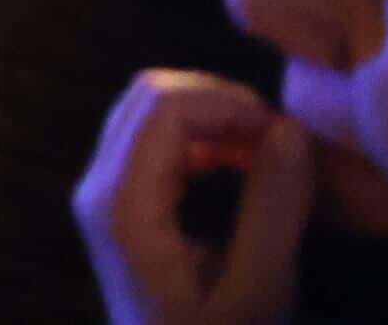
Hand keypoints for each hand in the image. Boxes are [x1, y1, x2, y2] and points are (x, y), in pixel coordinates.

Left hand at [75, 69, 311, 324]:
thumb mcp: (257, 290)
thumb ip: (272, 209)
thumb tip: (290, 130)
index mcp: (121, 205)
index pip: (162, 107)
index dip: (227, 103)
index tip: (286, 133)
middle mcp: (97, 186)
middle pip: (147, 97)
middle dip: (219, 103)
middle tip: (280, 140)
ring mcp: (101, 193)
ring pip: (148, 113)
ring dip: (211, 119)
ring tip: (270, 153)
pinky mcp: (116, 204)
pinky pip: (151, 142)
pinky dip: (200, 140)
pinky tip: (243, 166)